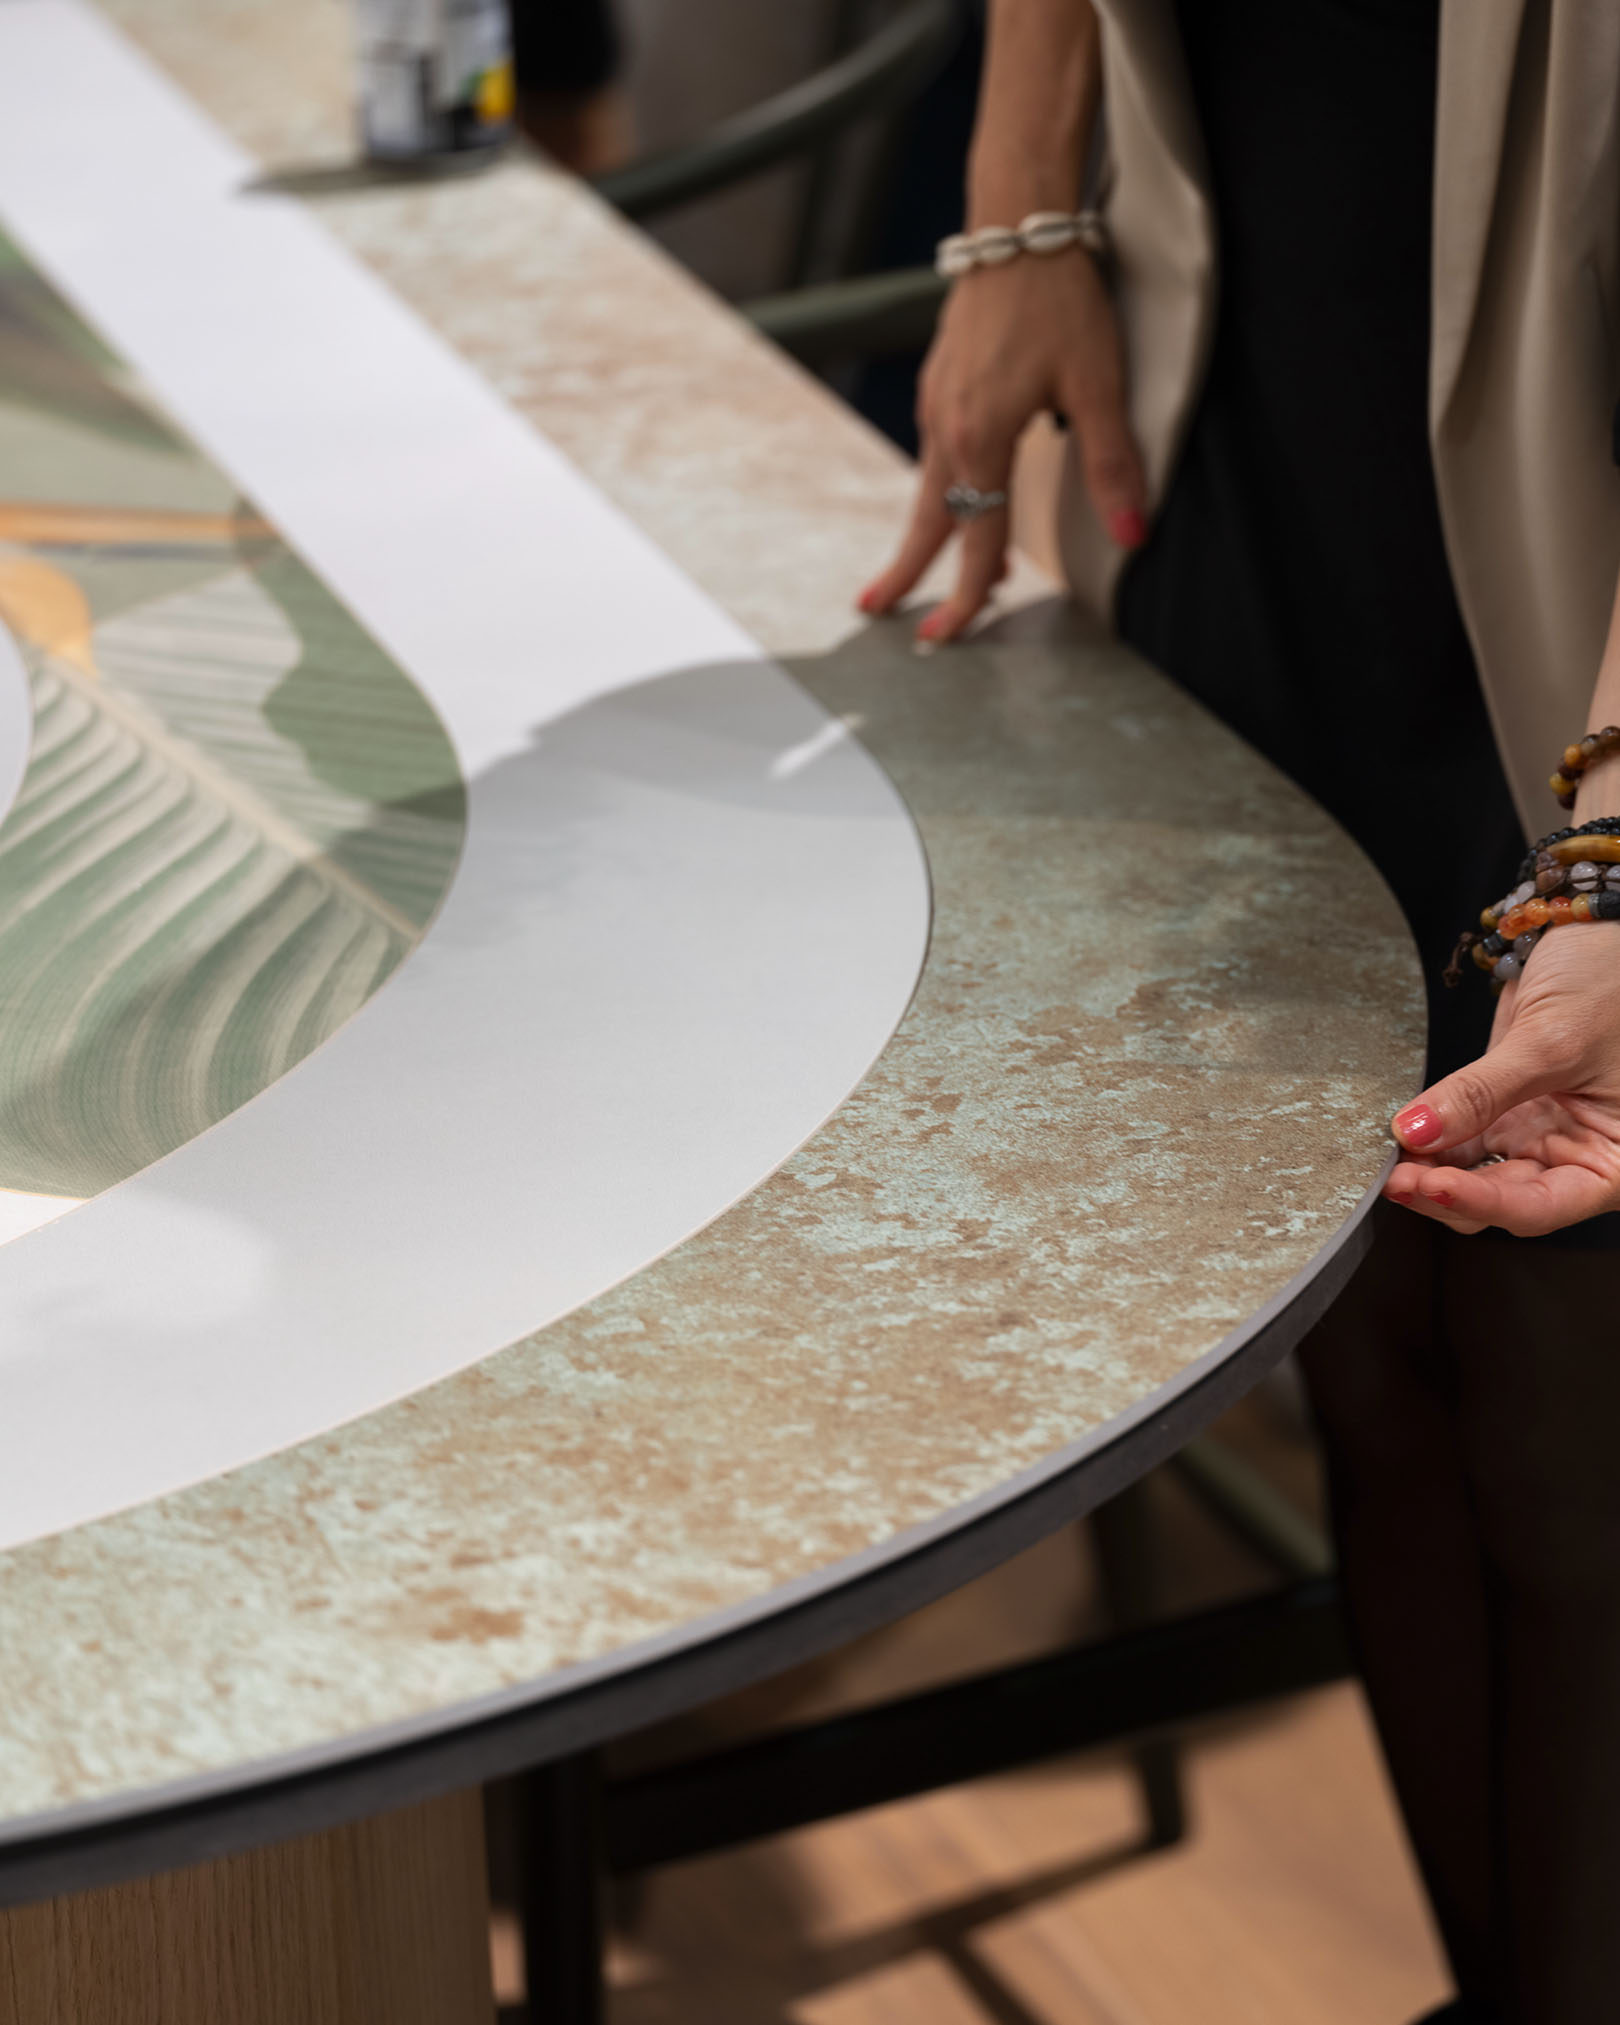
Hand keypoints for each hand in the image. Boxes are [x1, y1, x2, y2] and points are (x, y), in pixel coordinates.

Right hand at [857, 248, 1147, 646]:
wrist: (1017, 225)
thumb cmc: (1060, 297)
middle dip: (908, 575)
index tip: (948, 636)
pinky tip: (955, 495)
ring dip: (924, 535)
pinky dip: (938, 490)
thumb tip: (1133, 533)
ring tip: (912, 572)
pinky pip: (934, 455)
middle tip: (882, 615)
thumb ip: (1113, 465)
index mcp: (982, 440)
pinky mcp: (941, 384)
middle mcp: (948, 430)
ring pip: (926, 490)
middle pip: (926, 523)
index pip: (976, 541)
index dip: (969, 595)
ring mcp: (938, 406)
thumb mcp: (1100, 384)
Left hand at [1386, 923, 1619, 1233]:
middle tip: (1396, 1178)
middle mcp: (1579, 1155)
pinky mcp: (1508, 1109)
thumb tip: (1416, 1132)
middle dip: (1447, 1194)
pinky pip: (1463, 1141)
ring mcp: (1541, 1133)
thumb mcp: (1551, 1040)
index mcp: (1614, 1161)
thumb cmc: (1613, 983)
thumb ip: (1482, 1092)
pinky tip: (1402, 1138)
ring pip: (1476, 1176)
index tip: (1433, 1185)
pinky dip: (1432, 1143)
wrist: (1605, 935)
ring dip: (1431, 1174)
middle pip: (1504, 1199)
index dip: (1485, 1203)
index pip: (1543, 1206)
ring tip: (1389, 1162)